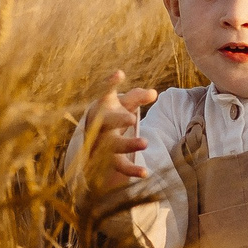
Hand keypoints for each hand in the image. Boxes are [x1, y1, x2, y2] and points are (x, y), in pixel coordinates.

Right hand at [85, 70, 160, 194]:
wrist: (93, 142)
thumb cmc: (111, 116)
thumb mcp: (122, 104)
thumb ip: (137, 97)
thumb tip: (154, 93)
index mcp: (102, 108)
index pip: (104, 93)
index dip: (110, 83)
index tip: (119, 74)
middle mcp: (99, 126)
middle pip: (106, 122)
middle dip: (118, 120)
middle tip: (132, 118)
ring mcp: (103, 145)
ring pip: (113, 146)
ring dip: (128, 144)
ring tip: (145, 142)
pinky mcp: (109, 160)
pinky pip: (120, 166)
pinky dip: (132, 171)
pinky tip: (145, 173)